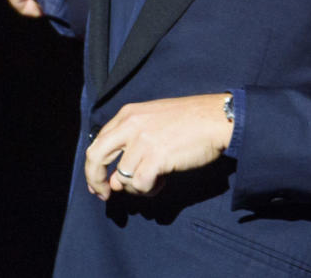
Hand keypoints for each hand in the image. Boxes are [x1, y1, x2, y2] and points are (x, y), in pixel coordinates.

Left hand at [85, 94, 232, 199]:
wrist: (216, 119)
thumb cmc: (190, 122)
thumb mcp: (153, 122)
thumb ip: (131, 144)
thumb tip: (115, 180)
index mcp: (128, 114)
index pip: (98, 143)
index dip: (94, 167)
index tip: (99, 184)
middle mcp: (130, 125)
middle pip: (95, 157)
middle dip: (95, 181)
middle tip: (104, 196)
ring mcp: (142, 141)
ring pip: (122, 178)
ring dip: (136, 188)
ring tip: (155, 181)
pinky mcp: (156, 157)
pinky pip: (140, 185)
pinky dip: (149, 190)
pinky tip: (162, 182)